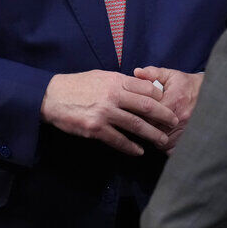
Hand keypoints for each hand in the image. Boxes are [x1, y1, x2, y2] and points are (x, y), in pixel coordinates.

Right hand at [40, 70, 177, 155]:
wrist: (52, 97)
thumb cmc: (77, 85)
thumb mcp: (100, 76)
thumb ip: (120, 82)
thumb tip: (140, 86)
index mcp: (115, 80)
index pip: (146, 88)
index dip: (160, 97)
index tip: (167, 104)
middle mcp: (113, 95)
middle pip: (146, 107)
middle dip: (163, 116)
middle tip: (174, 123)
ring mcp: (105, 113)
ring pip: (135, 125)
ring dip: (152, 135)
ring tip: (162, 141)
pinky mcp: (95, 129)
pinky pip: (118, 140)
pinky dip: (130, 147)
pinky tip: (139, 151)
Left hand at [133, 66, 203, 152]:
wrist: (209, 93)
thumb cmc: (186, 84)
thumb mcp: (170, 75)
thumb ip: (152, 73)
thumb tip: (136, 72)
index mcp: (174, 100)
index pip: (150, 114)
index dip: (140, 115)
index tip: (135, 113)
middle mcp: (181, 117)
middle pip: (155, 130)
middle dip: (145, 128)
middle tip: (139, 124)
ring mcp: (187, 130)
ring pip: (162, 142)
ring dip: (154, 138)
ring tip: (149, 130)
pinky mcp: (189, 138)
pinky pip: (172, 149)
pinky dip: (165, 145)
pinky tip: (161, 137)